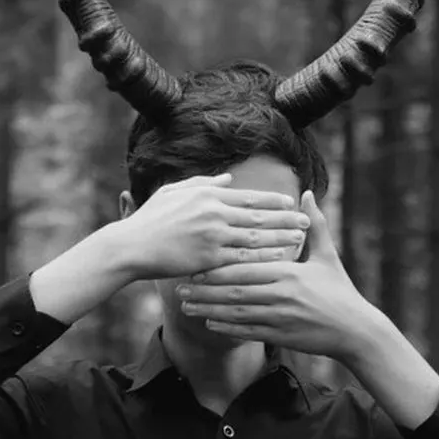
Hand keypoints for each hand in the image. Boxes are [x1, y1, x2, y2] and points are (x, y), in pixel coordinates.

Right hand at [123, 174, 311, 280]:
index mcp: (207, 195)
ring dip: (281, 238)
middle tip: (306, 221)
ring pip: (256, 237)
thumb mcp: (174, 193)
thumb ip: (203, 184)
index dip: (272, 200)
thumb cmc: (150, 220)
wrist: (131, 246)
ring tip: (300, 240)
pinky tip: (280, 260)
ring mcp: (212, 236)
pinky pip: (243, 259)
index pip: (247, 197)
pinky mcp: (208, 258)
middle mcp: (214, 212)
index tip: (290, 202)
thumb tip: (228, 179)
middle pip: (258, 215)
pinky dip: (264, 258)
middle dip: (285, 218)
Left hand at [176, 190, 375, 359]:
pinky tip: (209, 323)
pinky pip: (247, 332)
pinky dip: (226, 328)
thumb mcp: (328, 255)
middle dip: (205, 290)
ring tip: (186, 306)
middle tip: (180, 286)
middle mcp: (281, 295)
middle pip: (234, 291)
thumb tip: (306, 193)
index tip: (195, 264)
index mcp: (289, 272)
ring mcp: (279, 318)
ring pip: (236, 313)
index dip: (218, 267)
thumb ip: (314, 225)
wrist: (356, 331)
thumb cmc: (340, 290)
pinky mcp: (281, 336)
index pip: (245, 268)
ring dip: (209, 310)